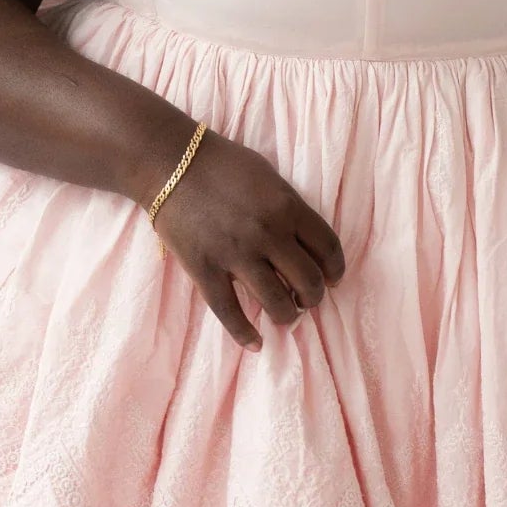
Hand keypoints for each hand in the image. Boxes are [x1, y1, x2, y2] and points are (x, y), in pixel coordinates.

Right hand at [146, 125, 346, 350]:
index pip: (328, 248)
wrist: (170, 163)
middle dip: (313, 297)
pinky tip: (255, 344)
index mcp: (287, 207)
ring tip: (285, 315)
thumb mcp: (268, 176)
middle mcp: (268, 233)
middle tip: (306, 299)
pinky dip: (245, 334)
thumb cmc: (221, 163)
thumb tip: (305, 240)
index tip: (333, 279)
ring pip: (277, 303)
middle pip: (308, 281)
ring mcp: (236, 254)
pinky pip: (230, 312)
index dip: (335, 270)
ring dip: (287, 315)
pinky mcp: (206, 270)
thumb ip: (289, 207)